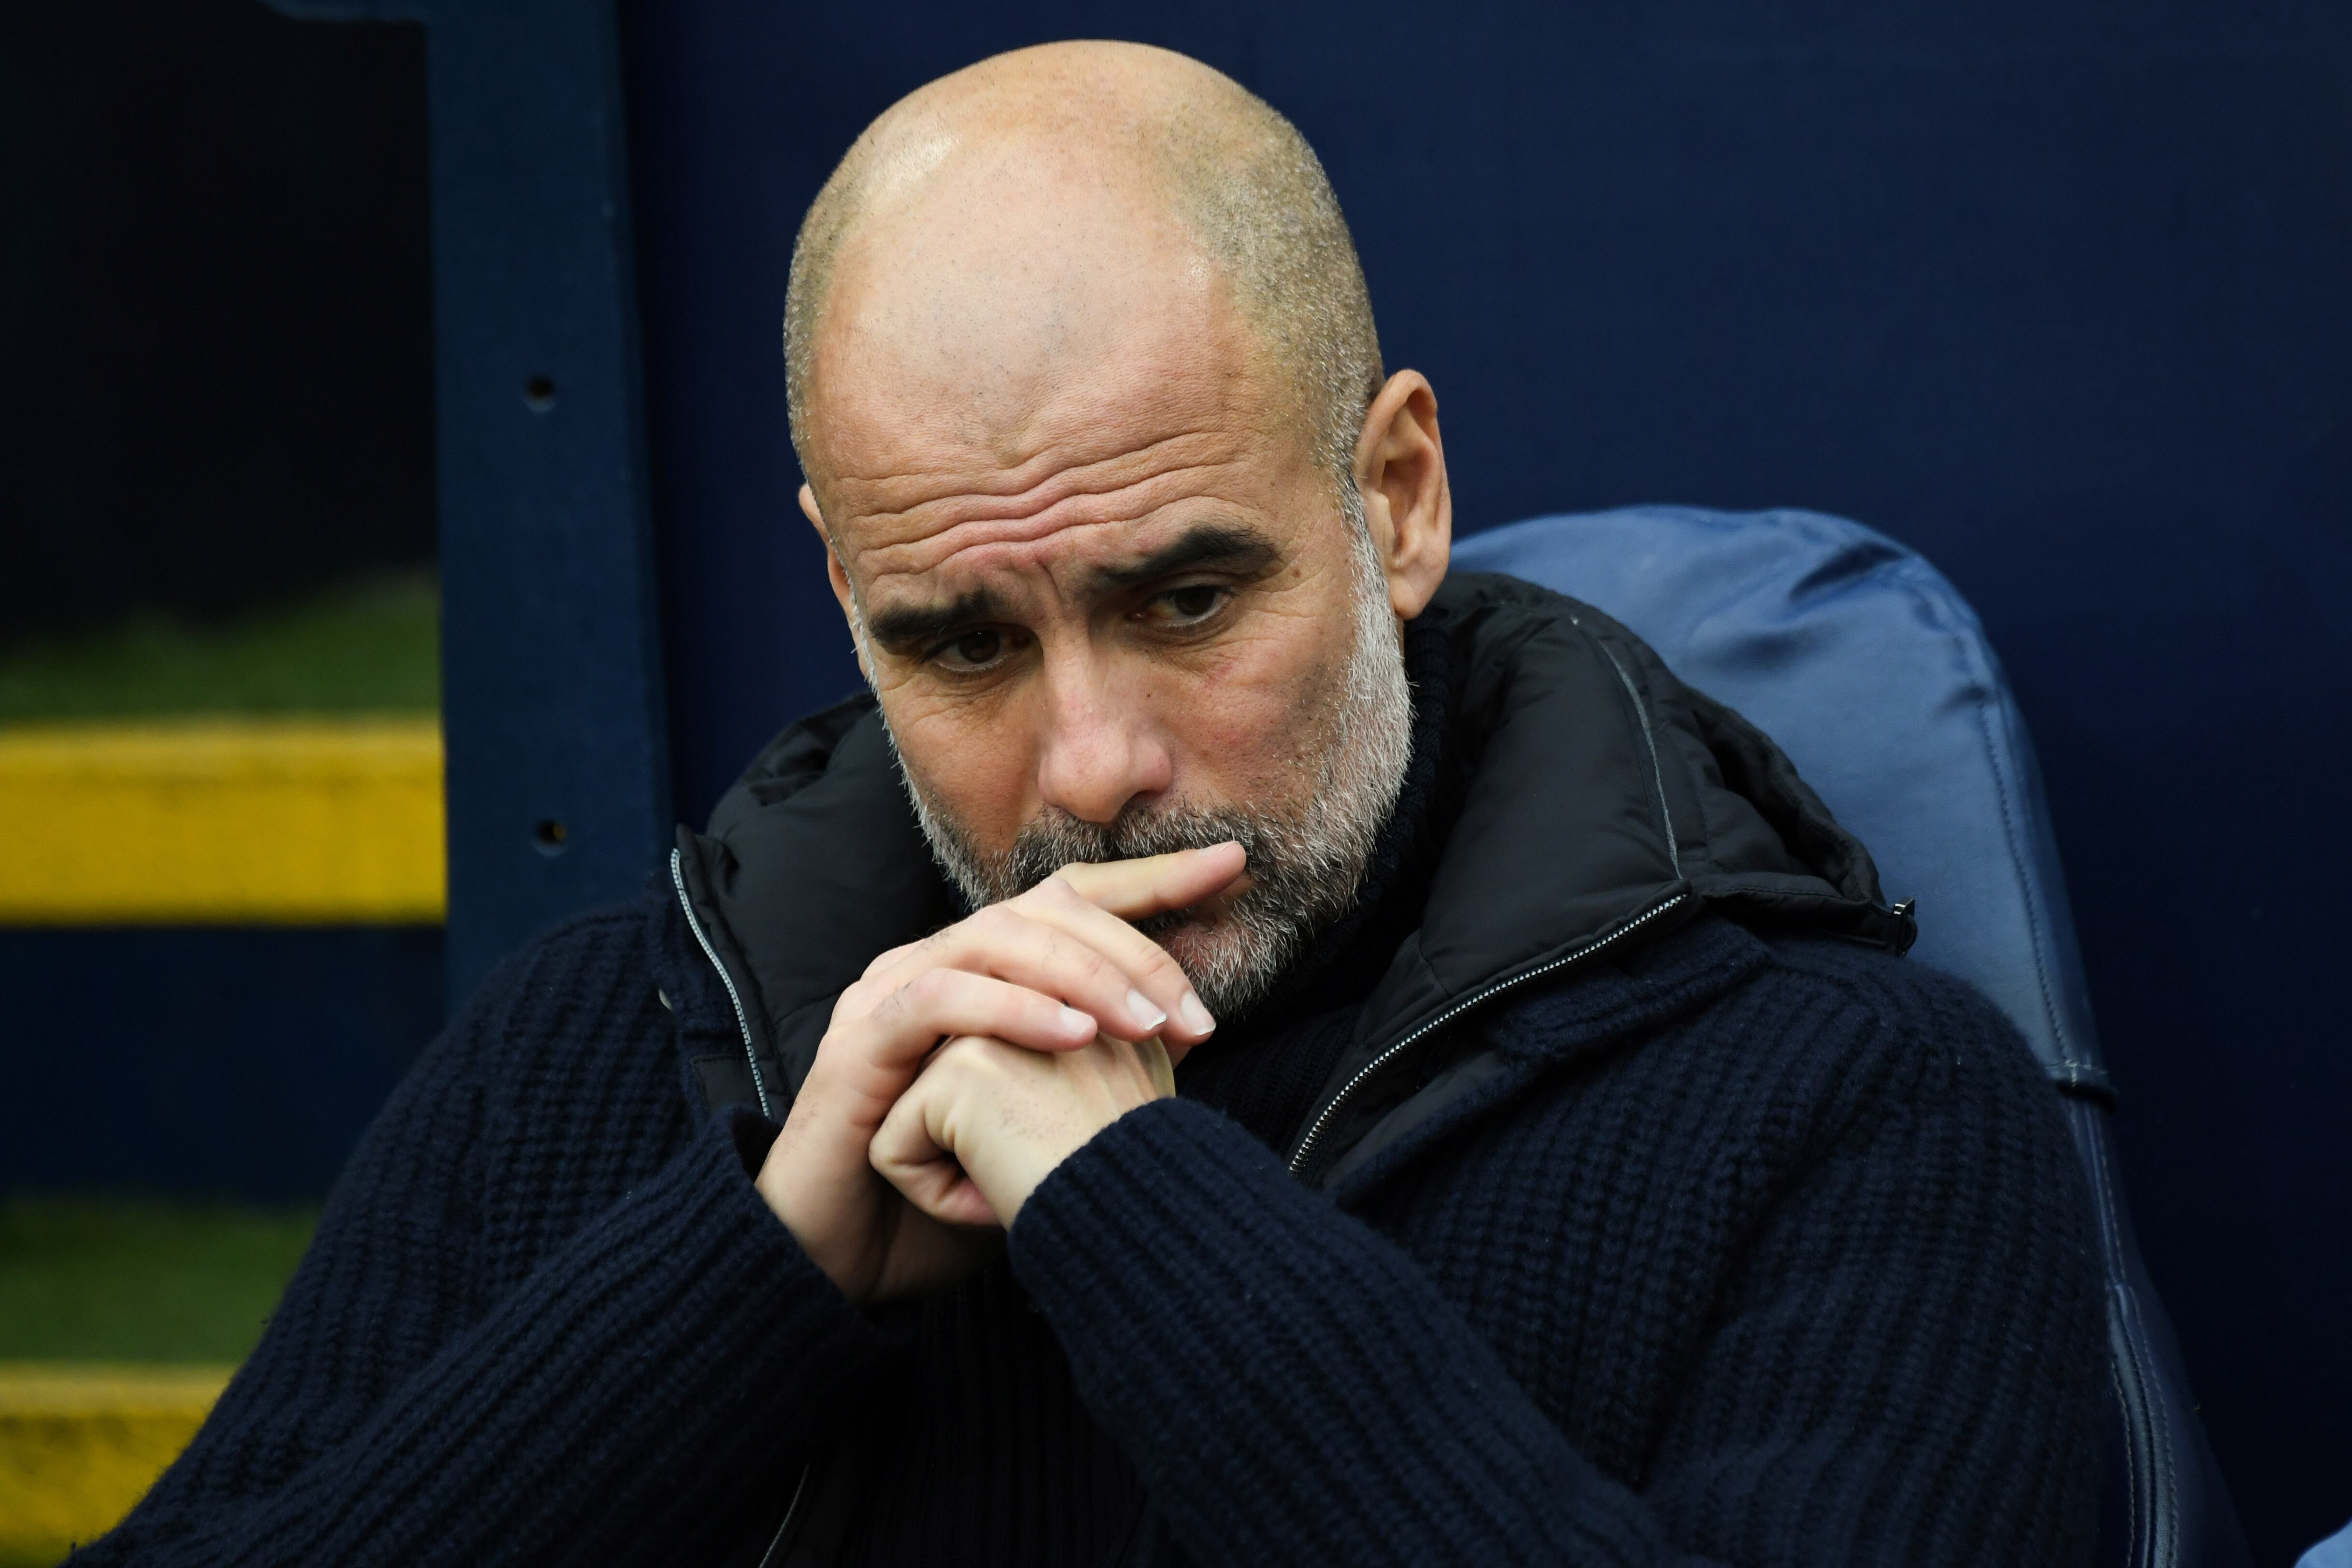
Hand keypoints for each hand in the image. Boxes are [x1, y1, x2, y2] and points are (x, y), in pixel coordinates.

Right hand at [756, 843, 1242, 1303]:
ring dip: (1081, 976)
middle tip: (1196, 1013)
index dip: (1149, 881)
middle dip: (1130, 948)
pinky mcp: (860, 1041)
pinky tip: (1071, 1036)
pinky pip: (940, 1000)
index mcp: (980, 970)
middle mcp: (933, 963)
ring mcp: (890, 993)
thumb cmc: (943, 1198)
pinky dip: (1012, 1010)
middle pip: (1042, 910)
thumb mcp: (1040, 1125)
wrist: (840, 1263)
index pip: (1069, 901)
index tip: (1232, 865)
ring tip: (1146, 1025)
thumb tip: (1182, 1038)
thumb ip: (1095, 1073)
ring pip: (995, 939)